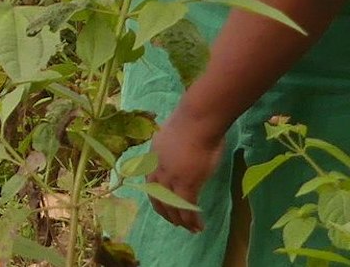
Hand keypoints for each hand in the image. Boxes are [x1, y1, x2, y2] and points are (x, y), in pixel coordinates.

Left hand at [146, 112, 225, 232]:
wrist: (197, 120)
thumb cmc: (191, 123)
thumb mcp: (175, 137)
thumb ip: (175, 149)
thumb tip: (182, 153)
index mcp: (154, 156)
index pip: (151, 182)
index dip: (157, 196)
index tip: (163, 206)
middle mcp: (158, 168)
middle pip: (157, 196)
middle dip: (166, 212)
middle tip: (176, 223)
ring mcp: (171, 176)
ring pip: (171, 205)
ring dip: (181, 220)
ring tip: (190, 229)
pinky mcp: (187, 182)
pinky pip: (186, 206)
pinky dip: (191, 218)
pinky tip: (198, 225)